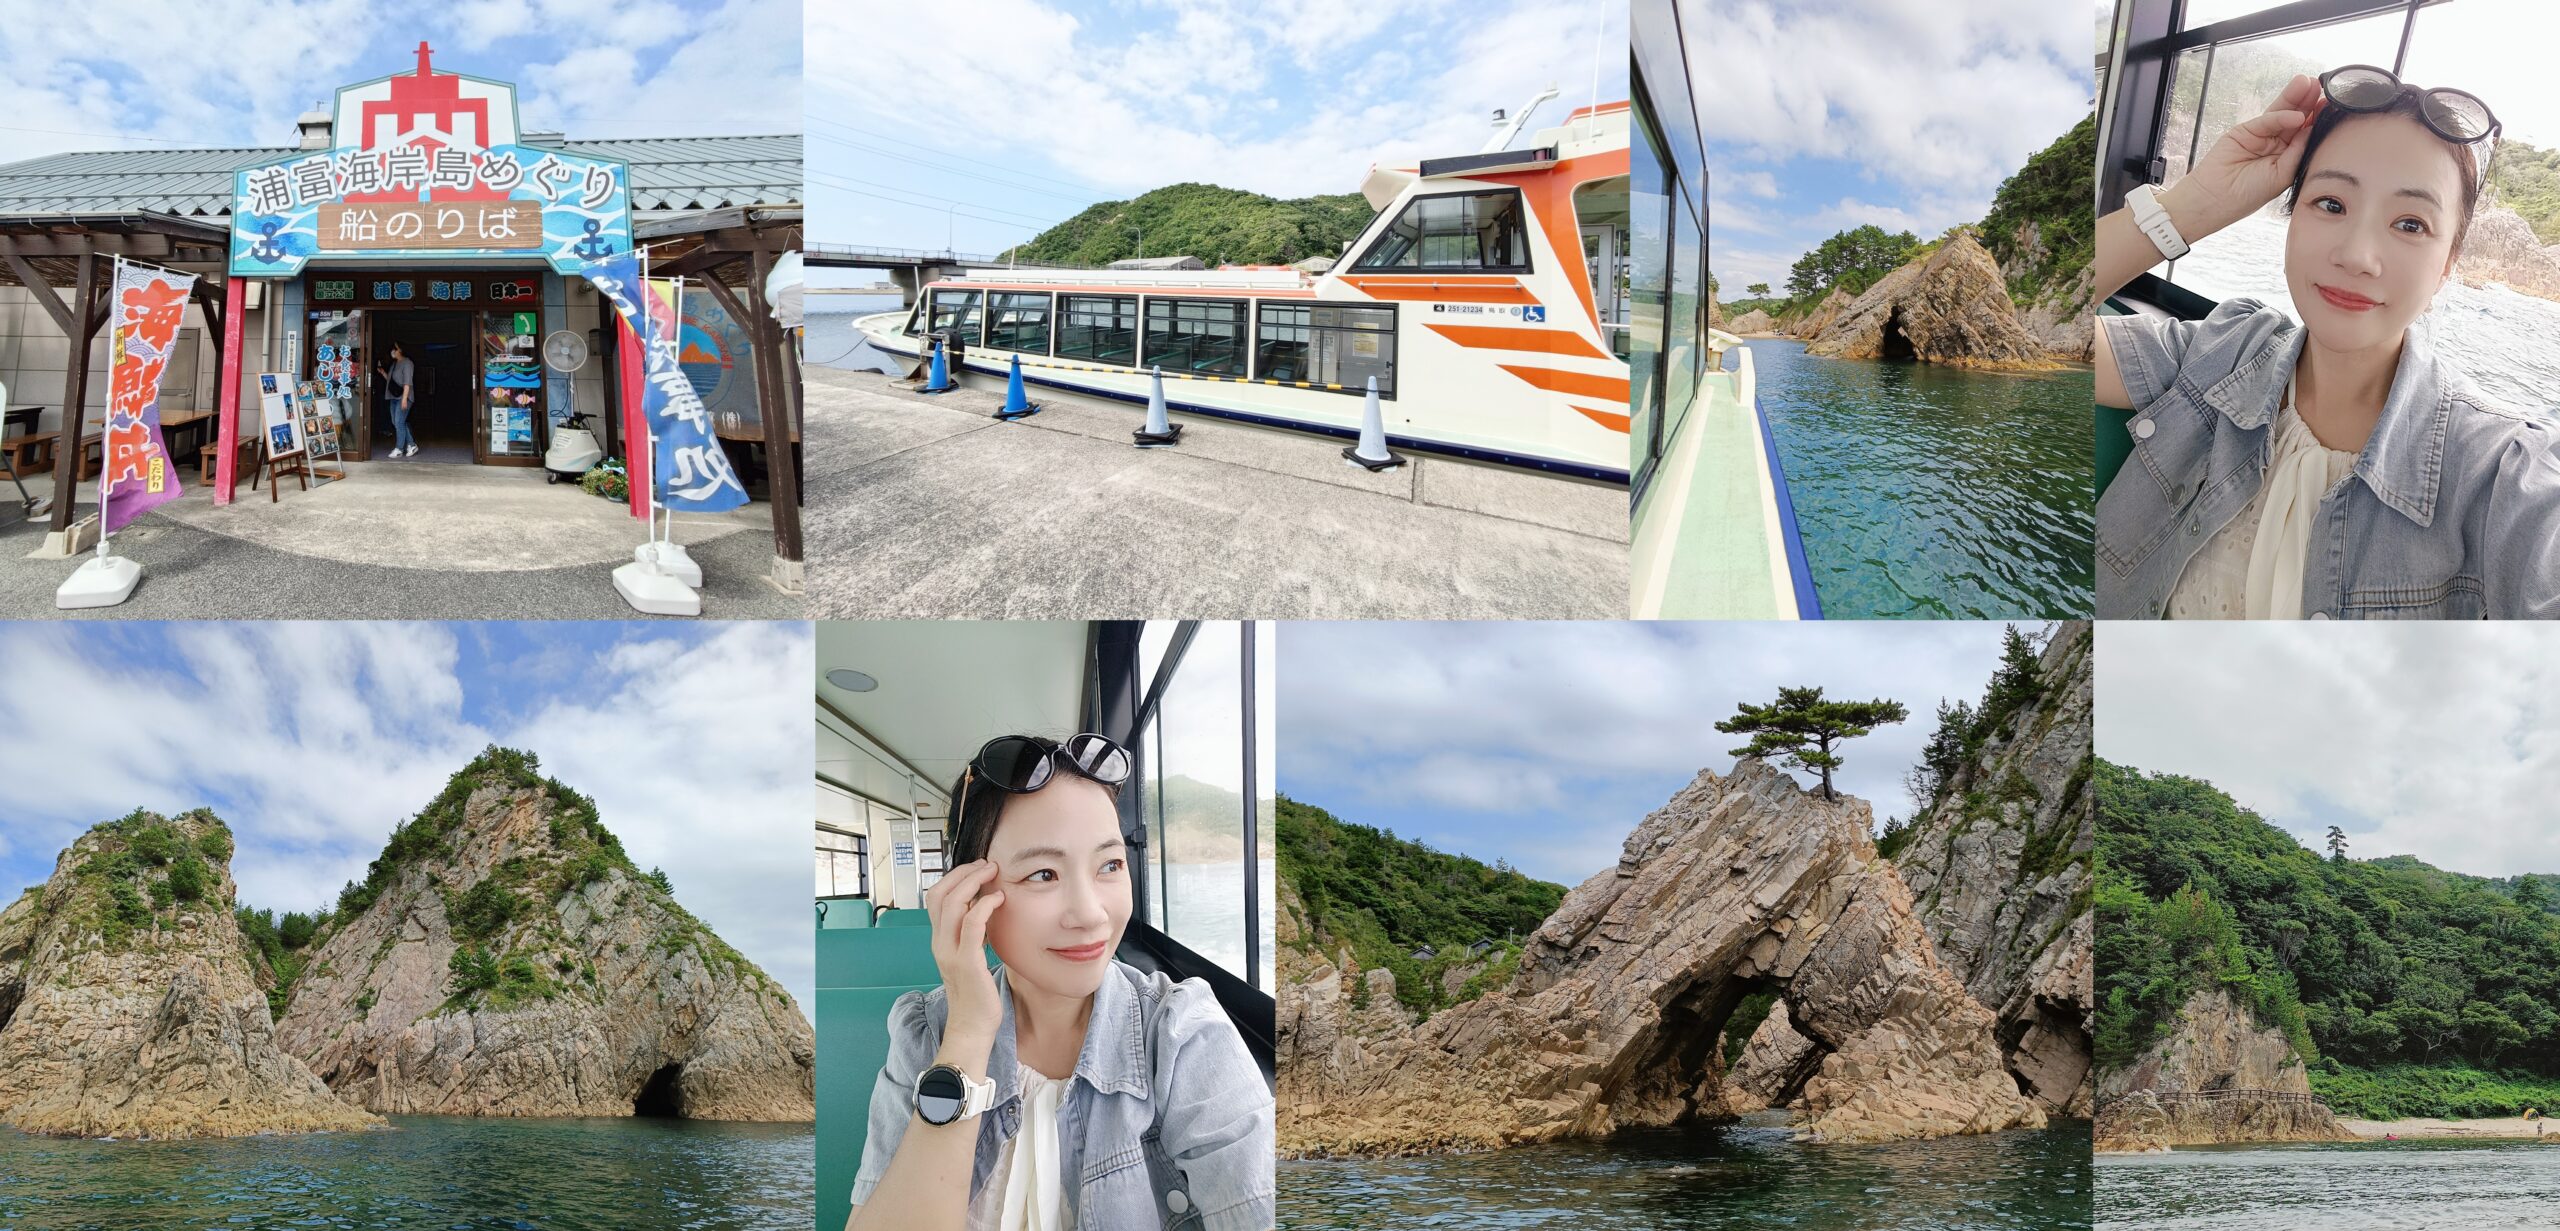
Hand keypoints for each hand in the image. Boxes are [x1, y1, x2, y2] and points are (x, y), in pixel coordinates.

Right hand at [923, 860, 1004, 1070]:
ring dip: (974, 882)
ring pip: (952, 904)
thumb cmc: (976, 994)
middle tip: (987, 865)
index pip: (936, 898)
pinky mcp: (967, 962)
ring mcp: (950, 952)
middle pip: (940, 895)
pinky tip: (999, 899)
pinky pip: (971, 925)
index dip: (955, 878)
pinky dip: (984, 906)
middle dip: (964, 873)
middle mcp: (940, 943)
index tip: (977, 870)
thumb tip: (985, 910)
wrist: (972, 1028)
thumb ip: (971, 936)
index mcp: (939, 941)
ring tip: (993, 874)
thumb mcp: (970, 958)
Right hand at [2166, 74, 2325, 240]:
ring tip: (2311, 84)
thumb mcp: (2282, 175)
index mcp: (2287, 156)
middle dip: (2309, 102)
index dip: (2318, 118)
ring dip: (2296, 98)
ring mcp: (2259, 136)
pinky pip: (2266, 121)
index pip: (2305, 132)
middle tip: (2324, 86)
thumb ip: (2296, 151)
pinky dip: (2281, 116)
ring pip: (2281, 113)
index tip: (2334, 106)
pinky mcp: (2243, 131)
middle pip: (2295, 118)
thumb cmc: (2247, 195)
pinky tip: (2296, 115)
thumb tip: (2309, 126)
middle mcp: (2275, 143)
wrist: (2214, 200)